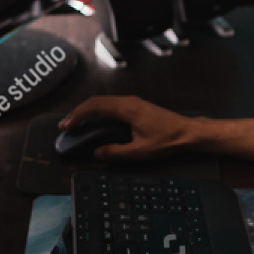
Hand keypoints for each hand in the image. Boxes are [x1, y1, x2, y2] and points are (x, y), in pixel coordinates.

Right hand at [57, 94, 195, 160]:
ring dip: (87, 111)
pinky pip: (110, 105)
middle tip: (66, 125)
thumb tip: (98, 152)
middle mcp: (128, 102)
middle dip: (78, 112)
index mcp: (128, 109)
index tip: (67, 124)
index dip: (78, 115)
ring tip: (76, 123)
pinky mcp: (135, 107)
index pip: (95, 106)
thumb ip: (116, 152)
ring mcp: (132, 103)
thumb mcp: (141, 151)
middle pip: (96, 101)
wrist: (187, 132)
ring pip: (103, 102)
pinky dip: (98, 111)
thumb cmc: (168, 139)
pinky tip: (94, 120)